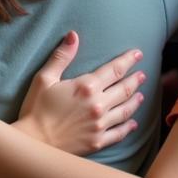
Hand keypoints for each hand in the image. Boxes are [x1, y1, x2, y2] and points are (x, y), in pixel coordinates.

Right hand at [13, 32, 144, 154]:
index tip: (138, 54)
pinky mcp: (98, 141)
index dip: (127, 60)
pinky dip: (128, 127)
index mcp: (86, 87)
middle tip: (142, 74)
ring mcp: (100, 124)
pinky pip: (119, 133)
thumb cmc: (36, 108)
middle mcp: (98, 105)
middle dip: (135, 79)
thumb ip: (62, 56)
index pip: (114, 70)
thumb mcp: (44, 78)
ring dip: (135, 101)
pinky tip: (133, 123)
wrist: (35, 142)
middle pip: (124, 89)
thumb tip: (73, 35)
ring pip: (125, 110)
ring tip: (141, 94)